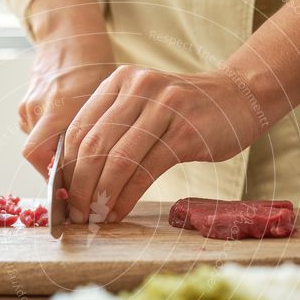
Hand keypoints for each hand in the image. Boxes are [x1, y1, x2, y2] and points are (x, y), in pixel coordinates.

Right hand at [19, 37, 114, 175]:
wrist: (69, 37)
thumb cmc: (93, 65)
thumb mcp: (105, 99)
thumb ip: (98, 132)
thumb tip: (105, 170)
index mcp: (58, 106)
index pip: (38, 155)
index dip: (53, 177)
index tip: (74, 190)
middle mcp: (37, 107)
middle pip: (37, 155)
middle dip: (57, 172)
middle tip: (81, 184)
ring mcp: (27, 105)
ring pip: (39, 145)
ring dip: (58, 155)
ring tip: (83, 158)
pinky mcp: (25, 105)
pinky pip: (37, 131)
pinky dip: (52, 139)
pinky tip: (71, 135)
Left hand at [63, 65, 263, 222]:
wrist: (238, 98)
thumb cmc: (184, 111)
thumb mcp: (142, 106)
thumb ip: (111, 130)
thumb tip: (74, 178)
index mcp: (120, 81)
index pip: (77, 129)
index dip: (64, 168)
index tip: (61, 196)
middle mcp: (139, 88)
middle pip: (93, 146)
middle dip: (79, 187)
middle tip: (75, 214)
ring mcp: (164, 108)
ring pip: (118, 161)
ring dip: (100, 197)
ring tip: (94, 218)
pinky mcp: (186, 133)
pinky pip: (145, 172)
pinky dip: (126, 198)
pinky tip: (118, 213)